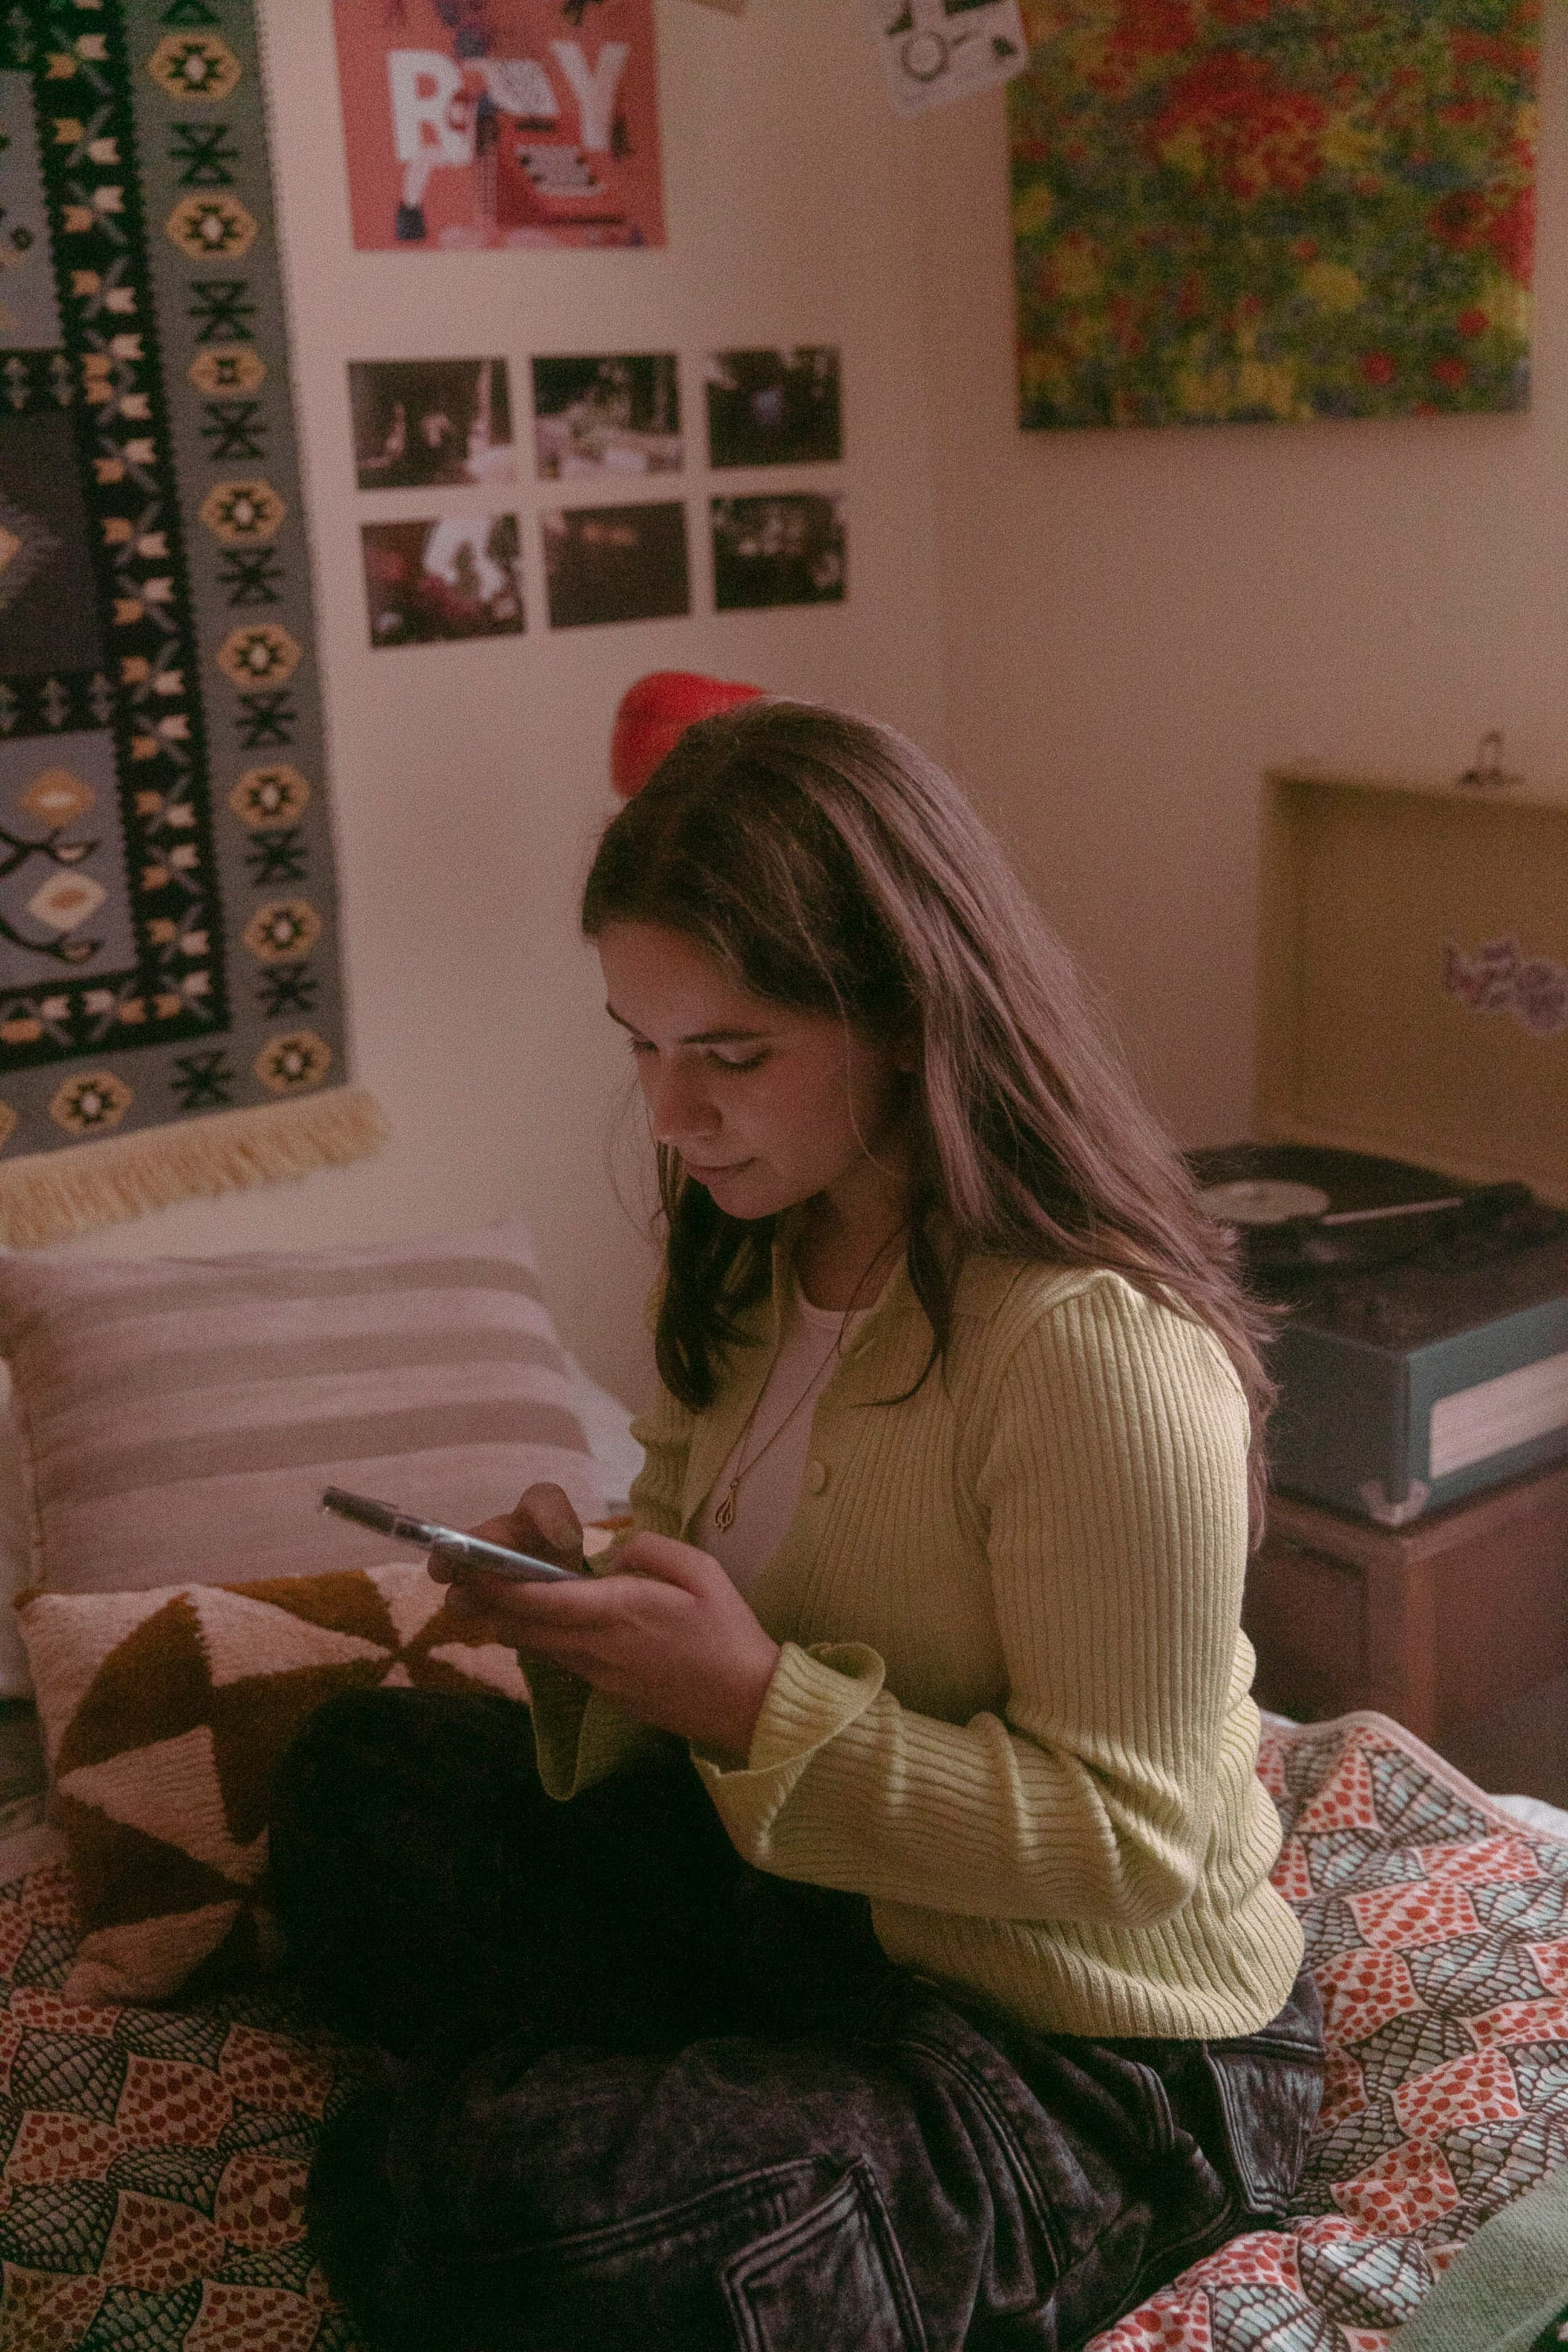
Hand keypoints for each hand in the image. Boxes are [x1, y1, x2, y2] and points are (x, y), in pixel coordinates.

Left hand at [430, 1485, 781, 1760]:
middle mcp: (597, 1647)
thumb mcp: (701, 1570)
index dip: (496, 1586)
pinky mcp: (608, 1695)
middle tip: (460, 1586)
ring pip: (539, 1649)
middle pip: (522, 1629)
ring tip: (494, 1601)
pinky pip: (565, 1662)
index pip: (538, 1600)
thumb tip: (611, 1558)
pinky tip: (549, 1627)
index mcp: (617, 1611)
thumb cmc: (729, 1632)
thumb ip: (649, 1550)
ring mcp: (600, 1676)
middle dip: (488, 1608)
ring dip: (514, 1626)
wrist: (749, 1705)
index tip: (467, 1569)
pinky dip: (546, 1643)